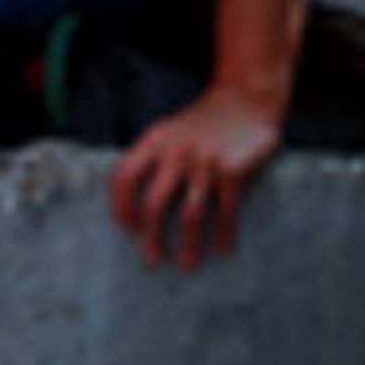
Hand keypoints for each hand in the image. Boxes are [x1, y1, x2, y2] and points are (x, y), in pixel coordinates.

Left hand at [109, 85, 281, 270]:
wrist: (244, 99)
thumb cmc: (201, 122)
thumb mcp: (168, 131)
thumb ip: (150, 158)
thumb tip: (131, 201)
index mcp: (154, 141)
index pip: (124, 177)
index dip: (120, 207)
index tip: (126, 230)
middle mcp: (176, 153)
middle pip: (153, 204)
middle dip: (151, 237)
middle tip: (152, 260)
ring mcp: (205, 163)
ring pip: (190, 214)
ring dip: (188, 245)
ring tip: (187, 265)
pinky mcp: (233, 171)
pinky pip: (225, 212)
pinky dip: (223, 234)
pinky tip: (222, 249)